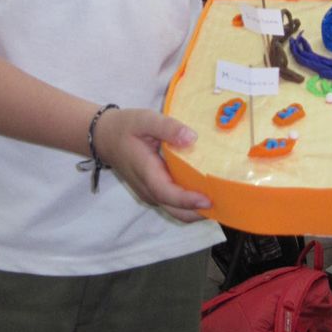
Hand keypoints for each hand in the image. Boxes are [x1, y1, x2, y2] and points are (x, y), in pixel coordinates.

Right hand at [93, 108, 211, 221]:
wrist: (104, 137)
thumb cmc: (125, 127)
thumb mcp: (145, 119)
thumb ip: (167, 127)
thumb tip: (191, 138)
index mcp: (146, 172)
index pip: (168, 194)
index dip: (188, 200)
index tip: (209, 200)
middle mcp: (148, 189)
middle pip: (175, 210)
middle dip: (199, 212)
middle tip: (226, 203)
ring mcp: (150, 193)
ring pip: (176, 210)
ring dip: (196, 210)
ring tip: (221, 198)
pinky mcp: (154, 191)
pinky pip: (173, 203)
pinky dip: (190, 204)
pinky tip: (205, 190)